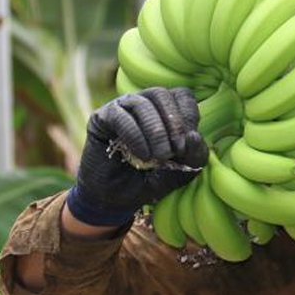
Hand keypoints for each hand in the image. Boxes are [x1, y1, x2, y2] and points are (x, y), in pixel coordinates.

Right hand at [67, 87, 207, 225]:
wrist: (117, 200)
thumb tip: (194, 136)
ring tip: (159, 156)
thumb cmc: (150, 181)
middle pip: (161, 94)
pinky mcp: (101, 119)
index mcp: (164, 110)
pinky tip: (142, 155)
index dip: (188, 116)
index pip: (182, 95)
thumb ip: (193, 156)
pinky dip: (135, 135)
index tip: (188, 143)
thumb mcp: (180, 172)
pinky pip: (119, 116)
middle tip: (176, 151)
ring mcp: (120, 108)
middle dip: (174, 123)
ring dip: (155, 131)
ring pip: (141, 103)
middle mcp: (142, 103)